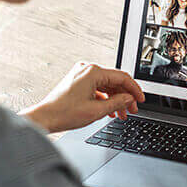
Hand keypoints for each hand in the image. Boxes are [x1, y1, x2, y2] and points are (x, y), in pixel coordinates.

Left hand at [20, 62, 145, 132]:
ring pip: (106, 85)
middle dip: (125, 97)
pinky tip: (109, 110)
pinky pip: (97, 87)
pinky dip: (105, 98)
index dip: (134, 90)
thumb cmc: (64, 113)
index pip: (122, 77)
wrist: (45, 117)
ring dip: (115, 99)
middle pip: (114, 81)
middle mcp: (87, 69)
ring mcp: (81, 74)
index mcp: (92, 72)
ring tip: (121, 114)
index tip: (140, 99)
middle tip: (132, 110)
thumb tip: (129, 98)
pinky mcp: (77, 81)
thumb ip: (117, 103)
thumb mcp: (97, 110)